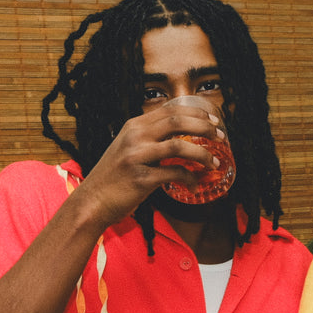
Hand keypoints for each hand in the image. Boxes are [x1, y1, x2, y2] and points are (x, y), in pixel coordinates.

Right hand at [75, 100, 225, 226]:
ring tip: (214, 162)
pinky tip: (195, 186)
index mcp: (134, 126)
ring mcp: (137, 157)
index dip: (196, 113)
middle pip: (178, 121)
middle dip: (205, 127)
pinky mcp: (141, 179)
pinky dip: (189, 179)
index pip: (170, 110)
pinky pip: (174, 174)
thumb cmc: (113, 178)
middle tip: (221, 136)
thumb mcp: (127, 149)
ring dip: (202, 154)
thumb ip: (148, 140)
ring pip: (179, 146)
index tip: (213, 120)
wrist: (92, 201)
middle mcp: (135, 136)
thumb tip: (178, 138)